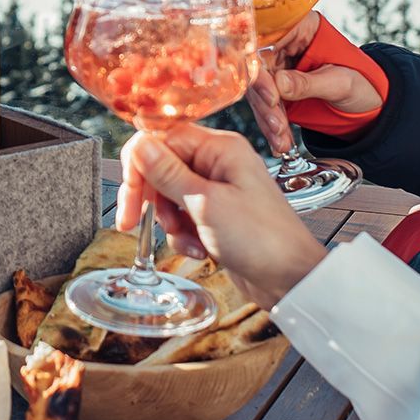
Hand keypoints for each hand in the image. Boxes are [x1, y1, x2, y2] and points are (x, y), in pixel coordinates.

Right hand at [116, 123, 326, 308]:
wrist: (291, 280)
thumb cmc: (262, 239)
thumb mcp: (206, 204)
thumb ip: (168, 173)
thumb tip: (139, 144)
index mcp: (220, 148)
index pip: (162, 139)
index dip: (139, 166)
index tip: (128, 195)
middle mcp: (218, 163)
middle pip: (162, 167)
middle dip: (151, 199)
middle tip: (132, 222)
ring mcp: (218, 190)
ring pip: (169, 195)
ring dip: (170, 222)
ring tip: (188, 238)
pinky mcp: (216, 215)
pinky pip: (183, 218)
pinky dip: (184, 236)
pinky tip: (199, 249)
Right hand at [247, 13, 379, 149]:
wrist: (371, 105)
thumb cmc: (362, 83)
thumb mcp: (340, 82)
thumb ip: (308, 83)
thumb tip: (278, 82)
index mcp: (301, 28)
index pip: (267, 44)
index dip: (262, 71)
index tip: (272, 97)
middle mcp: (285, 44)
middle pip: (258, 70)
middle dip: (266, 103)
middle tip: (278, 126)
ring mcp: (278, 67)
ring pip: (259, 92)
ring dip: (268, 119)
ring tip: (282, 140)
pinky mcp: (276, 89)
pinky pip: (266, 106)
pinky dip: (271, 127)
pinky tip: (279, 143)